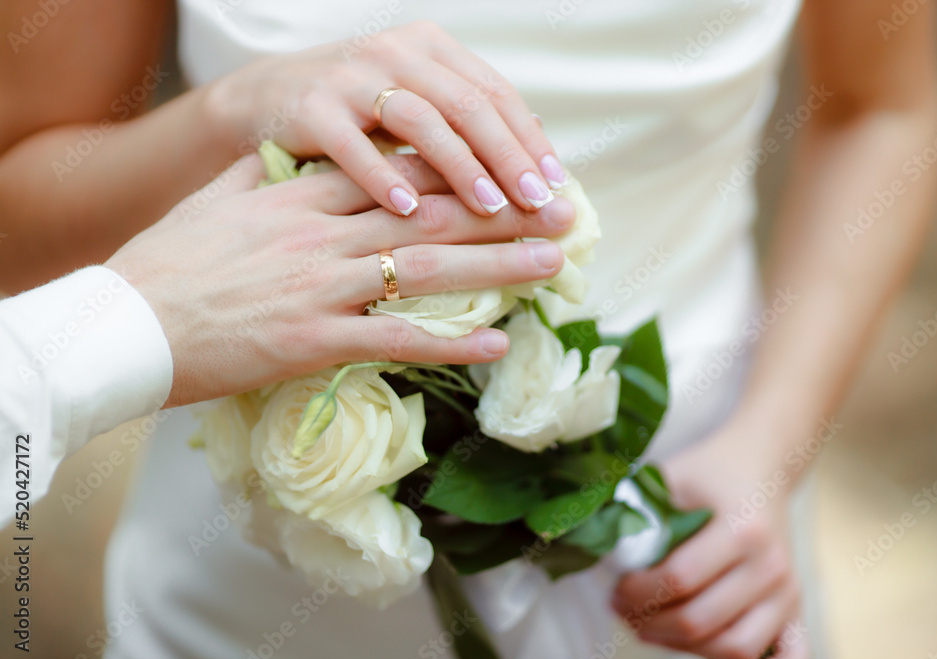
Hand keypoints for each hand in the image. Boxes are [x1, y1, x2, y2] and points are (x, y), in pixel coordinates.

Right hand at [105, 153, 572, 407]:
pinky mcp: (312, 341)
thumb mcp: (217, 203)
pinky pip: (394, 339)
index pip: (397, 172)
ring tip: (550, 263)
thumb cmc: (167, 264)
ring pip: (427, 272)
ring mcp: (321, 287)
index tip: (506, 171)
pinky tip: (494, 342)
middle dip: (502, 213)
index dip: (461, 171)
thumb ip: (262, 176)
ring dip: (497, 267)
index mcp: (301, 196)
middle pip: (431, 217)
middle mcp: (323, 235)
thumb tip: (285, 155)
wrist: (126, 322)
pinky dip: (448, 343)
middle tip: (558, 214)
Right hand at [207, 21, 565, 216]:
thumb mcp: (410, 101)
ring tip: (490, 208)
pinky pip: (352, 148)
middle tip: (538, 203)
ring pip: (420, 122)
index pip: (491, 92)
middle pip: (465, 105)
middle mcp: (392, 54)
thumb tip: (532, 150)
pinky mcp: (309, 111)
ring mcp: (348, 79)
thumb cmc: (350, 113)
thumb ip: (460, 120)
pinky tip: (410, 211)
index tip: (557, 184)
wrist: (258, 101)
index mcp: (426, 48)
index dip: (527, 138)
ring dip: (460, 168)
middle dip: (507, 157)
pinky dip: (383, 178)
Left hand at [613, 424, 810, 658]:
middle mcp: (771, 566)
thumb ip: (638, 514)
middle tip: (623, 612)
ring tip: (652, 629)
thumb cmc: (710, 472)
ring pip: (735, 650)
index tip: (613, 590)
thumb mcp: (670, 478)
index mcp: (742, 530)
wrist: (762, 465)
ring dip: (684, 648)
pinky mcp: (797, 607)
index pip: (679, 579)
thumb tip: (601, 555)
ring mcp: (789, 592)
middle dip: (650, 624)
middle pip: (702, 621)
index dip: (637, 593)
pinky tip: (713, 653)